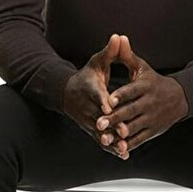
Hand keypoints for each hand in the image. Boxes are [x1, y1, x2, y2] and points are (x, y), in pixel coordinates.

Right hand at [62, 33, 132, 159]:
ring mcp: (88, 120)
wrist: (67, 93)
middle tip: (123, 130)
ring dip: (112, 140)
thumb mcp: (97, 62)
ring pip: (100, 132)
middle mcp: (87, 106)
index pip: (96, 94)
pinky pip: (102, 140)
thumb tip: (119, 36)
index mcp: (90, 88)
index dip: (102, 100)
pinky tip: (124, 154)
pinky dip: (112, 148)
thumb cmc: (87, 75)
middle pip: (99, 117)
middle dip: (111, 125)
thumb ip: (110, 52)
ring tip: (125, 146)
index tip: (109, 107)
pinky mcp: (91, 130)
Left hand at [95, 34, 188, 154]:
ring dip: (119, 134)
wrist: (180, 98)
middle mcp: (149, 103)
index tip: (108, 100)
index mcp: (145, 87)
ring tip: (104, 138)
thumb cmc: (154, 81)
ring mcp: (151, 118)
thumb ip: (127, 55)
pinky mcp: (153, 130)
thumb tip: (119, 38)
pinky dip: (128, 144)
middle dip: (114, 118)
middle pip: (130, 111)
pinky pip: (139, 139)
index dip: (120, 96)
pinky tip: (116, 147)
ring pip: (134, 127)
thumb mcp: (142, 67)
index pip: (131, 91)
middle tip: (99, 122)